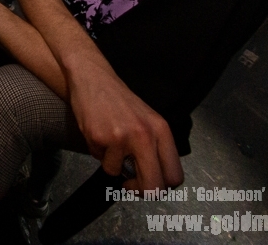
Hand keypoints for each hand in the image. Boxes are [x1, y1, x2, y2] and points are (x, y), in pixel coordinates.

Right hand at [66, 69, 182, 191]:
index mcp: (162, 131)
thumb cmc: (119, 101)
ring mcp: (122, 137)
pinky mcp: (100, 137)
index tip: (148, 182)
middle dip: (139, 190)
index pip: (174, 176)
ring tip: (108, 142)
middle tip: (129, 183)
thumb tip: (154, 178)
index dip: (161, 187)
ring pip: (117, 173)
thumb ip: (154, 148)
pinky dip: (97, 151)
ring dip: (111, 163)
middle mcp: (146, 135)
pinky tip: (98, 133)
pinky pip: (99, 160)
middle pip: (153, 187)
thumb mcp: (147, 121)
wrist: (93, 78)